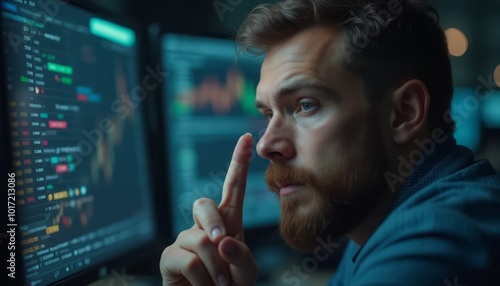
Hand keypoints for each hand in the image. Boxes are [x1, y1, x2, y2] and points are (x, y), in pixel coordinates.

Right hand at [160, 133, 258, 285]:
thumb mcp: (245, 273)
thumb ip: (242, 257)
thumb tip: (221, 241)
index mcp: (228, 223)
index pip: (233, 188)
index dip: (238, 163)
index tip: (246, 138)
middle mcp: (204, 226)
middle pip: (204, 204)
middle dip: (214, 223)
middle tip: (222, 245)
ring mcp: (185, 239)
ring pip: (201, 240)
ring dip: (216, 268)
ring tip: (219, 284)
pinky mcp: (169, 256)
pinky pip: (188, 260)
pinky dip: (202, 279)